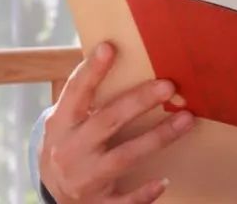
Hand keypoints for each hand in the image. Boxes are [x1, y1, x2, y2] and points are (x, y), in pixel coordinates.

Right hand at [39, 40, 194, 202]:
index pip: (76, 92)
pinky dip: (143, 194)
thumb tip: (116, 49)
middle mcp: (70, 150)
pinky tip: (164, 181)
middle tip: (168, 86)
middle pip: (108, 121)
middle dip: (138, 102)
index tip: (109, 47)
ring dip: (157, 138)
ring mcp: (83, 179)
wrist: (50, 190)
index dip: (91, 70)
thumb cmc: (70, 140)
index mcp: (62, 123)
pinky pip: (122, 202)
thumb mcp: (67, 117)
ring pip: (123, 157)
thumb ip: (88, 94)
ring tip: (186, 119)